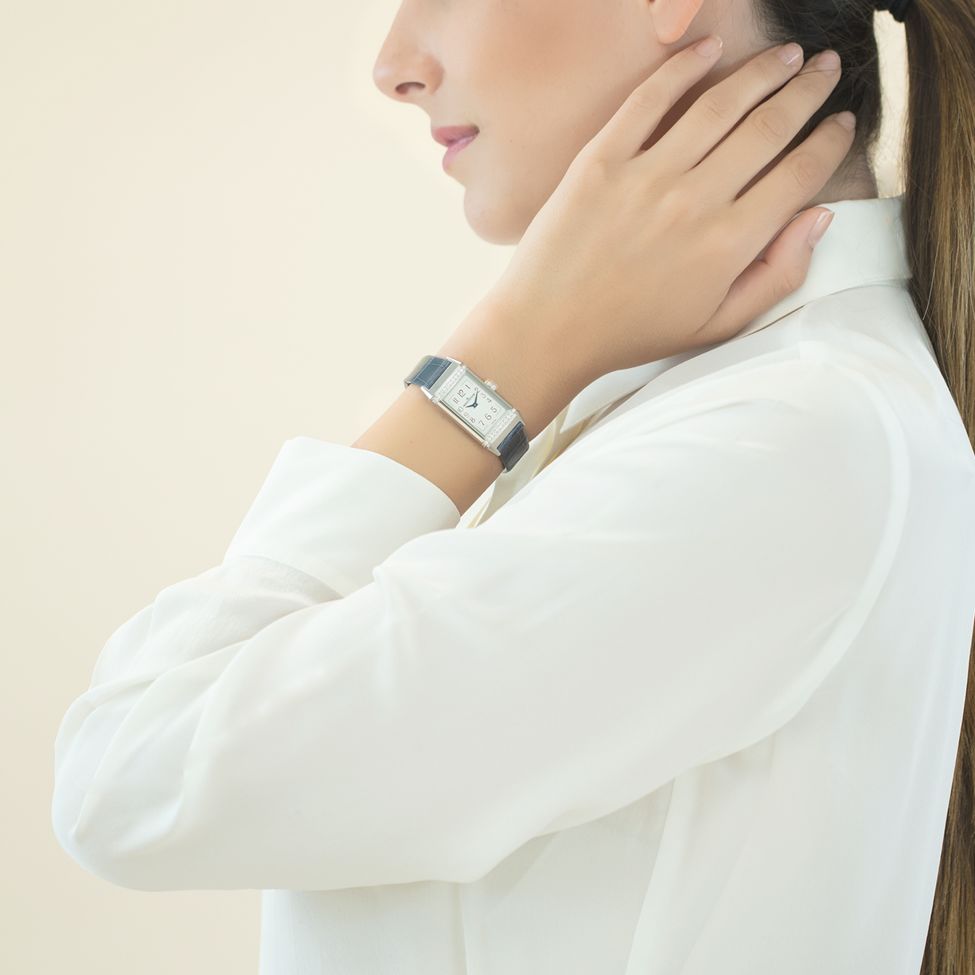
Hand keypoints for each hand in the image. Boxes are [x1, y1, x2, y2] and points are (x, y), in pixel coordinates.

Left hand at [481, 38, 854, 385]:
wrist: (547, 330)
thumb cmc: (632, 332)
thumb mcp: (716, 325)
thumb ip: (777, 276)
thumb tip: (819, 218)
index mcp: (728, 245)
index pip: (799, 176)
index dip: (830, 142)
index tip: (842, 122)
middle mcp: (694, 202)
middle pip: (769, 128)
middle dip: (808, 91)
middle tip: (825, 68)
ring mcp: (646, 176)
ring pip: (720, 105)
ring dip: (761, 71)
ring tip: (786, 54)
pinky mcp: (601, 160)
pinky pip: (650, 100)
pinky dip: (683, 67)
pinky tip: (710, 47)